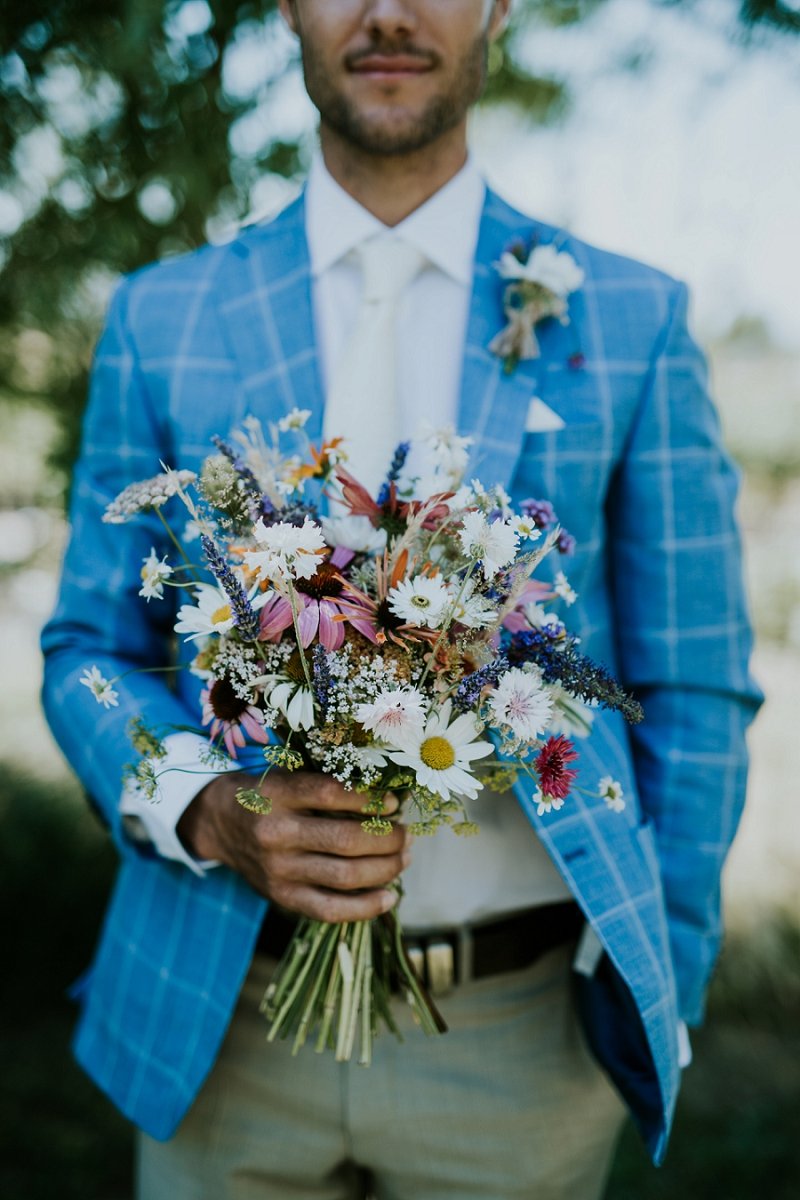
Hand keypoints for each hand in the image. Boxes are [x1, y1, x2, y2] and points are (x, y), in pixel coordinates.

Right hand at [177, 771, 410, 921]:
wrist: (218, 823)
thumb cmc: (266, 794)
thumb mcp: (287, 777)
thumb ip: (328, 787)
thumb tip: (389, 803)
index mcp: (277, 795)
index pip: (330, 794)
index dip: (369, 800)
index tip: (394, 803)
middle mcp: (276, 834)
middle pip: (345, 840)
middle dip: (388, 839)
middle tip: (407, 834)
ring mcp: (278, 870)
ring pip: (345, 876)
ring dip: (386, 868)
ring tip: (404, 858)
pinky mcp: (281, 897)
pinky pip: (330, 910)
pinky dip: (366, 907)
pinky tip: (390, 896)